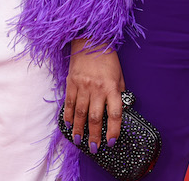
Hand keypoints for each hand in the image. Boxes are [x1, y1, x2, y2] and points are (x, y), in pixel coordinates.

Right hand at [66, 39, 124, 153]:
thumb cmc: (108, 59)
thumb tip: (118, 111)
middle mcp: (97, 88)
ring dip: (79, 130)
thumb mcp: (119, 75)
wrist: (91, 40)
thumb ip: (118, 93)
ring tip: (79, 141)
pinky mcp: (71, 83)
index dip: (113, 129)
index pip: (114, 113)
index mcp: (112, 87)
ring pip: (80, 113)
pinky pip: (70, 103)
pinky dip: (69, 116)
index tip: (111, 141)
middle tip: (94, 149)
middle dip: (94, 136)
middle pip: (95, 117)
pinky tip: (69, 125)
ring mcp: (82, 86)